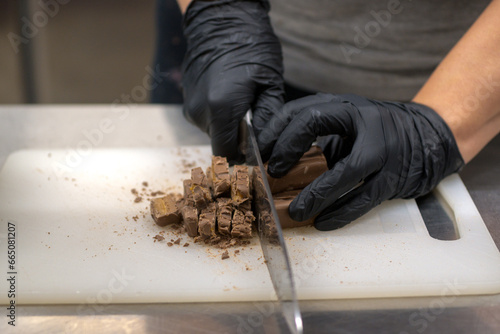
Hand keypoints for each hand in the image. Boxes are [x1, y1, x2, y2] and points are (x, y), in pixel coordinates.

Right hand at [182, 0, 283, 162]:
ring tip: (242, 105)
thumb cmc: (250, 46)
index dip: (241, 158)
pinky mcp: (188, 99)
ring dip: (228, 126)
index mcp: (221, 108)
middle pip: (219, 142)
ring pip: (212, 131)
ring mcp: (191, 105)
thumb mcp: (269, 84)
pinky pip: (206, 118)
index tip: (254, 156)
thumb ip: (266, 120)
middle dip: (236, 140)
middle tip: (254, 126)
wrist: (222, 20)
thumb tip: (266, 145)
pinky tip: (230, 97)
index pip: (226, 153)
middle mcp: (200, 111)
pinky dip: (218, 115)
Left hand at [261, 93, 463, 230]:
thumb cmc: (378, 133)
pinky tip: (323, 222)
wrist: (428, 136)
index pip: (303, 110)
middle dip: (288, 148)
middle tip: (270, 173)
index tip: (261, 150)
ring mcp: (383, 150)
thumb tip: (277, 158)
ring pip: (345, 172)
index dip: (278, 130)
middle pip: (316, 125)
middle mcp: (364, 121)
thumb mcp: (348, 125)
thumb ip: (319, 136)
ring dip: (316, 194)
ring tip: (295, 211)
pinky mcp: (394, 178)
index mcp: (346, 106)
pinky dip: (342, 213)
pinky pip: (364, 199)